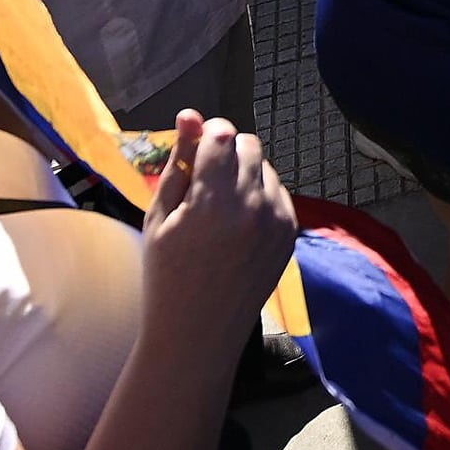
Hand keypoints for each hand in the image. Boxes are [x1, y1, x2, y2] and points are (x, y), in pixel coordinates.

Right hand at [133, 110, 296, 338]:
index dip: (206, 135)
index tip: (194, 151)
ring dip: (244, 173)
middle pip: (248, 144)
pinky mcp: (290, 235)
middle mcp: (252, 207)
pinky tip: (237, 224)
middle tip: (203, 182)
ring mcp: (277, 222)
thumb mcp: (159, 218)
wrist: (198, 334)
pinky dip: (261, 196)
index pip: (222, 135)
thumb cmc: (166, 275)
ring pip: (266, 167)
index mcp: (213, 203)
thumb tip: (189, 115)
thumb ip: (178, 163)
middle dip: (226, 151)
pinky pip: (279, 192)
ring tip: (219, 208)